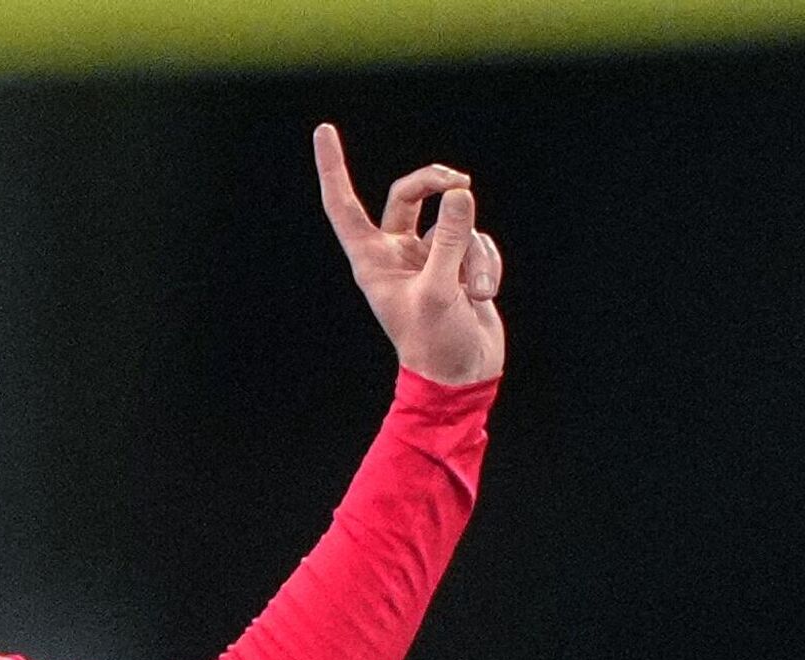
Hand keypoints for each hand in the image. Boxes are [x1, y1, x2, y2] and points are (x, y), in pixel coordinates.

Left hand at [313, 124, 503, 384]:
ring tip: (474, 292)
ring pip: (455, 222)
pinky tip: (484, 296)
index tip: (324, 130)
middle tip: (459, 182)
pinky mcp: (458, 263)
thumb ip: (448, 240)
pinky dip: (487, 264)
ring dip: (472, 253)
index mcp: (371, 260)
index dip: (333, 168)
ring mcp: (427, 257)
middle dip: (435, 182)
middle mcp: (395, 253)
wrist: (462, 376)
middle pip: (409, 194)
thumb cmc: (436, 342)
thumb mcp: (441, 290)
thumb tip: (459, 194)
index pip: (344, 206)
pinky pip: (477, 241)